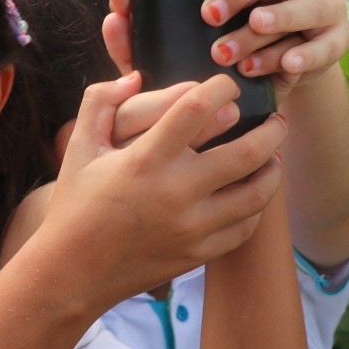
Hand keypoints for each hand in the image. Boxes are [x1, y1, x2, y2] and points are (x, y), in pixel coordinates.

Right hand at [39, 71, 285, 308]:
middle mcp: (175, 192)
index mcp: (146, 159)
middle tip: (276, 120)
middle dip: (271, 130)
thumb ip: (101, 101)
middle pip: (246, 151)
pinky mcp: (198, 253)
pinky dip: (257, 206)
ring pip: (256, 193)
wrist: (72, 272)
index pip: (197, 107)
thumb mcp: (78, 147)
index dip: (222, 88)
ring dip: (273, 169)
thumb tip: (135, 75)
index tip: (228, 86)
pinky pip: (244, 227)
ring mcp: (191, 227)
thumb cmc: (76, 204)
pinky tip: (254, 192)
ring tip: (275, 155)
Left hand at [102, 0, 348, 103]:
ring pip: (306, 7)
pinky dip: (301, 56)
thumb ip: (161, 3)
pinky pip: (321, 49)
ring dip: (277, 16)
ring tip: (253, 26)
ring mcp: (324, 8)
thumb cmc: (230, 30)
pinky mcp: (333, 44)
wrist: (279, 71)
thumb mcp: (199, 15)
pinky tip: (283, 64)